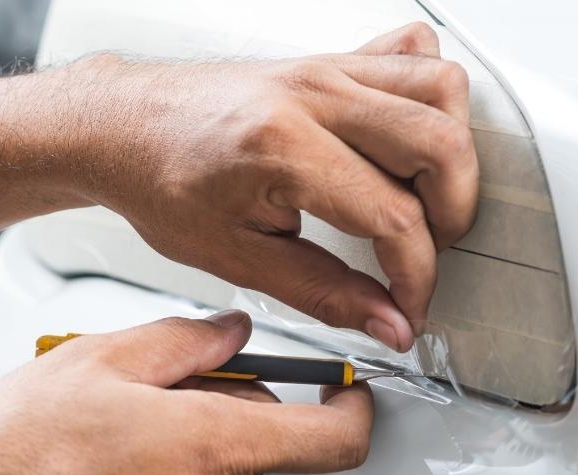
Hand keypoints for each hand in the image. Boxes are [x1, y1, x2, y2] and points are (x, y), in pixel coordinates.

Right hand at [0, 310, 372, 474]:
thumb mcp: (101, 359)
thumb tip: (232, 329)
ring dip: (197, 433)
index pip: (336, 438)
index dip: (354, 406)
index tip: (346, 384)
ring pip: (229, 465)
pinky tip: (117, 457)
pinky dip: (177, 470)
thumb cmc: (21, 459)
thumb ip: (185, 338)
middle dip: (233, 398)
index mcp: (218, 444)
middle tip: (167, 380)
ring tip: (125, 420)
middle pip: (269, 437)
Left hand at [69, 23, 478, 350]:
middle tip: (426, 251)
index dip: (416, 276)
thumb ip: (323, 292)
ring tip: (425, 198)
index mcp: (283, 147)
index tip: (410, 306)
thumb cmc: (162, 182)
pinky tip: (405, 138)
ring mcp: (324, 68)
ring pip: (440, 87)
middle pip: (439, 143)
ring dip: (452, 152)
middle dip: (453, 214)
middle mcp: (313, 95)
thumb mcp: (235, 257)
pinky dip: (427, 94)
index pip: (393, 217)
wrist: (124, 127)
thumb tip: (387, 321)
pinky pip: (409, 51)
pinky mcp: (328, 59)